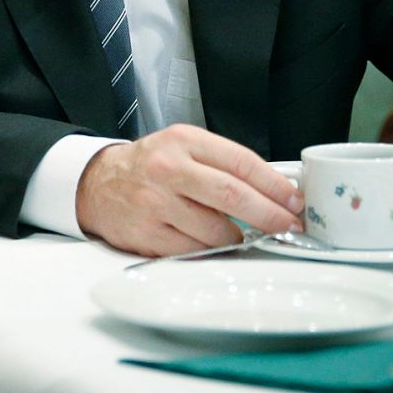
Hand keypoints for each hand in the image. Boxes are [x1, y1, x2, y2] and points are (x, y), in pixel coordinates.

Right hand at [75, 124, 302, 256]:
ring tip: (235, 232)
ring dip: (237, 237)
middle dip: (270, 215)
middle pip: (233, 195)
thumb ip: (224, 164)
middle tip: (289, 226)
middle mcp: (168, 169)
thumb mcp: (183, 148)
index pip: (241, 162)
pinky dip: (210, 249)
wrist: (98, 183)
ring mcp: (156, 203)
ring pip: (217, 230)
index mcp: (183, 141)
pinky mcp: (148, 234)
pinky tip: (208, 240)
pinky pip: (195, 250)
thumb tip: (276, 191)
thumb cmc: (150, 166)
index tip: (295, 201)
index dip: (275, 185)